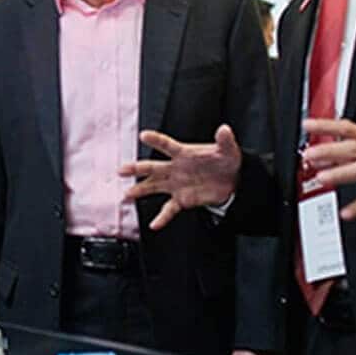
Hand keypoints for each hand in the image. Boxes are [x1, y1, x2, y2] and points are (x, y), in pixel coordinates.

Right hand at [119, 124, 242, 230]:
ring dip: (140, 190)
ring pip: (153, 187)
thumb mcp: (228, 150)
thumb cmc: (227, 161)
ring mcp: (176, 184)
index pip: (167, 145)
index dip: (156, 140)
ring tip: (127, 194)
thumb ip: (225, 140)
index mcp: (184, 154)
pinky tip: (155, 224)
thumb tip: (224, 130)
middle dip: (136, 169)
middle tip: (122, 170)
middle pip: (152, 167)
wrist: (233, 181)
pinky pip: (169, 209)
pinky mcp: (182, 199)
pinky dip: (162, 218)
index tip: (144, 135)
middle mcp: (176, 168)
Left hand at [299, 119, 355, 219]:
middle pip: (352, 148)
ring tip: (322, 177)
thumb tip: (325, 150)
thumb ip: (354, 146)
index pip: (347, 128)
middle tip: (310, 154)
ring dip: (341, 173)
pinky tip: (346, 213)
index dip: (327, 125)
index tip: (308, 126)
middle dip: (329, 151)